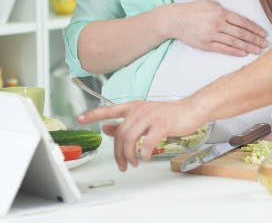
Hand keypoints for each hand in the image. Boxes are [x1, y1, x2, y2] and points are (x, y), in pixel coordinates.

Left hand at [78, 98, 207, 170]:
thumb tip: (106, 127)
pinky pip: (147, 141)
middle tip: (122, 164)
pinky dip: (144, 152)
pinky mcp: (162, 124)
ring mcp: (150, 116)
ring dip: (129, 155)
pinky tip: (145, 156)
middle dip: (118, 152)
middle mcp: (139, 110)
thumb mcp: (144, 116)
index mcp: (133, 107)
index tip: (80, 118)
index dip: (93, 114)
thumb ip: (125, 122)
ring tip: (133, 163)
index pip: (109, 110)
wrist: (191, 109)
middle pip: (120, 133)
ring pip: (130, 138)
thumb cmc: (169, 114)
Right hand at [163, 0, 267, 55]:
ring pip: (234, 42)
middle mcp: (217, 23)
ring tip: (257, 50)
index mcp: (220, 12)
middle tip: (264, 43)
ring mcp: (212, 35)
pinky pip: (223, 49)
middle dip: (255, 39)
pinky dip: (234, 51)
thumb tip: (234, 18)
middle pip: (241, 33)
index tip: (263, 33)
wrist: (175, 20)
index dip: (254, 28)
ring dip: (247, 47)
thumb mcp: (209, 3)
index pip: (242, 22)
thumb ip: (222, 9)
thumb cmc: (191, 10)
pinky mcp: (206, 44)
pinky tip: (243, 53)